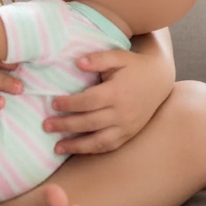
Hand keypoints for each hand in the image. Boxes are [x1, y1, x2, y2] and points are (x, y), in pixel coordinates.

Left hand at [43, 44, 174, 154]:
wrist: (159, 79)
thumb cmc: (134, 65)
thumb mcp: (118, 56)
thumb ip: (98, 58)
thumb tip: (78, 63)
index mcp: (118, 92)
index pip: (89, 101)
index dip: (70, 103)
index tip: (53, 103)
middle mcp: (123, 112)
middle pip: (90, 122)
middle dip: (66, 125)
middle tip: (46, 126)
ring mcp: (127, 126)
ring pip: (99, 140)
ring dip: (77, 146)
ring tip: (57, 147)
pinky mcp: (130, 134)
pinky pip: (109, 146)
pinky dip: (92, 150)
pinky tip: (77, 149)